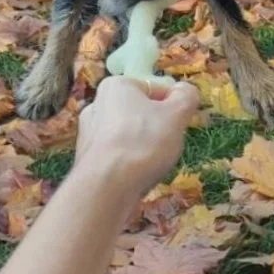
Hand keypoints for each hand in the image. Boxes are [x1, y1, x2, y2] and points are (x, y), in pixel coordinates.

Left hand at [74, 77, 199, 199]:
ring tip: (152, 161)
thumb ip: (186, 97)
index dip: (173, 105)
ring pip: (130, 136)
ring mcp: (88, 133)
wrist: (106, 186)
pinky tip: (136, 174)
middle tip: (167, 143)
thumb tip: (184, 90)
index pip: (155, 88)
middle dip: (158, 127)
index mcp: (114, 86)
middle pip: (140, 113)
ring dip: (145, 147)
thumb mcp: (176, 114)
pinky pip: (118, 155)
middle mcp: (95, 106)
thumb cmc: (144, 142)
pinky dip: (130, 162)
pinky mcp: (87, 159)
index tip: (180, 123)